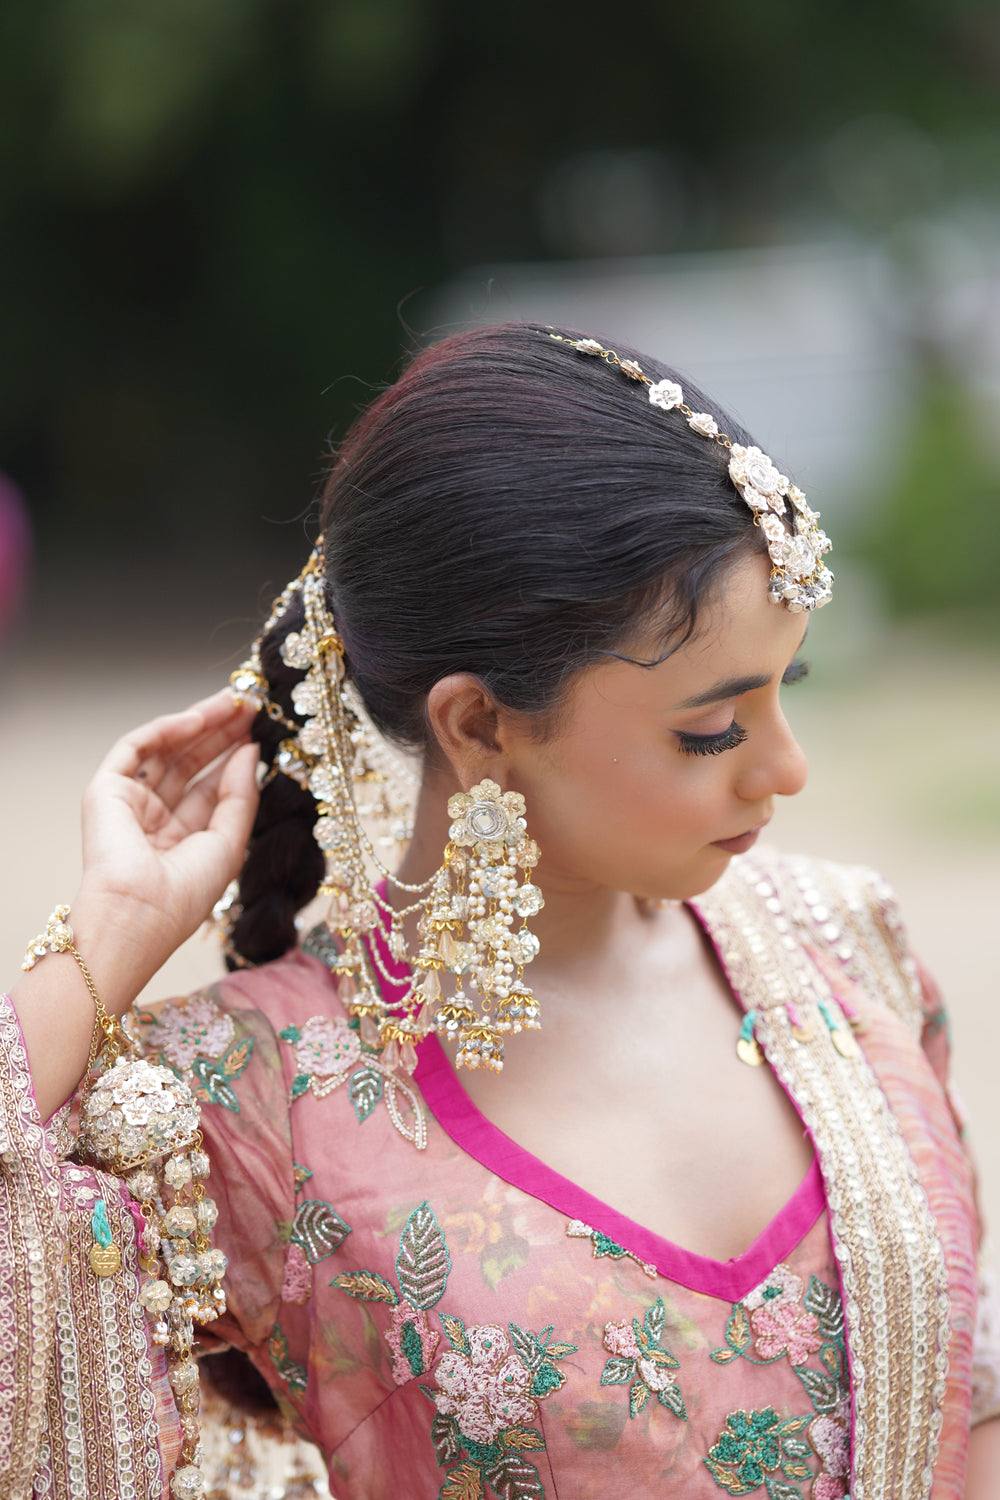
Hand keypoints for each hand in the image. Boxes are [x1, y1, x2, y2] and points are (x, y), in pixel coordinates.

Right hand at [74, 688, 259, 988]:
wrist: (137, 915)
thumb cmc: (182, 896)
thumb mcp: (230, 843)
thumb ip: (241, 794)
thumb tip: (250, 750)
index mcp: (183, 838)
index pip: (211, 786)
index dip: (235, 756)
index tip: (262, 730)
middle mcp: (155, 818)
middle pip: (191, 762)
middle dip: (221, 733)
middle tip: (250, 705)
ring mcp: (129, 802)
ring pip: (166, 749)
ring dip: (199, 723)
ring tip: (233, 702)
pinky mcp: (105, 790)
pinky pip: (137, 747)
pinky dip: (166, 729)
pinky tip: (199, 718)